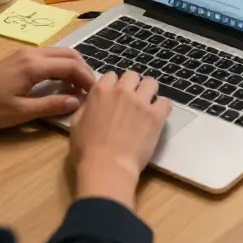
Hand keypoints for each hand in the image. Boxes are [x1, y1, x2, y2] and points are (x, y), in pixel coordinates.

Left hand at [0, 48, 95, 130]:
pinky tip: (60, 81)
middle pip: (69, 54)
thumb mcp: (22, 112)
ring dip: (73, 66)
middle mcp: (32, 53)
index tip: (95, 94)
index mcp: (34, 65)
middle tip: (90, 89)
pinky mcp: (18, 57)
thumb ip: (52, 105)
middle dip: (84, 70)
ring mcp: (25, 52)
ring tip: (78, 86)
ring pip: (59, 53)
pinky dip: (61, 65)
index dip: (87, 79)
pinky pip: (48, 55)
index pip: (71, 66)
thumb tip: (77, 102)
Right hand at [69, 71, 171, 207]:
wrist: (107, 167)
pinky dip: (162, 107)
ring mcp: (141, 102)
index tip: (114, 96)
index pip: (111, 75)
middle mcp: (122, 91)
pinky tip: (157, 116)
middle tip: (131, 100)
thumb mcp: (75, 125)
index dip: (113, 85)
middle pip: (133, 75)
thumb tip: (92, 101)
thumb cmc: (86, 151)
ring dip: (149, 91)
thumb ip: (86, 108)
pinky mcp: (156, 115)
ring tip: (147, 105)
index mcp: (101, 91)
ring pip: (151, 83)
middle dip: (132, 85)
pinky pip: (166, 101)